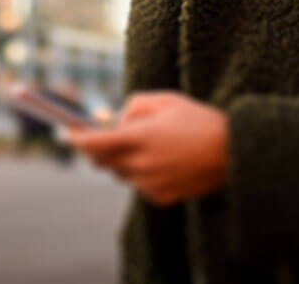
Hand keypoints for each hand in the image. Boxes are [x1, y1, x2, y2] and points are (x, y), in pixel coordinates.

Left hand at [67, 91, 227, 207]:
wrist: (232, 153)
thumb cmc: (199, 120)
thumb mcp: (166, 100)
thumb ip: (134, 106)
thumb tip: (117, 121)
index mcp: (140, 138)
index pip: (94, 143)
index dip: (76, 139)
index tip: (66, 133)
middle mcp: (141, 165)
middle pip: (102, 161)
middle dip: (97, 148)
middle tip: (102, 135)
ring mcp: (150, 184)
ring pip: (120, 173)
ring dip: (121, 159)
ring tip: (146, 143)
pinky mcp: (160, 197)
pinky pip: (138, 184)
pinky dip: (140, 172)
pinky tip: (162, 159)